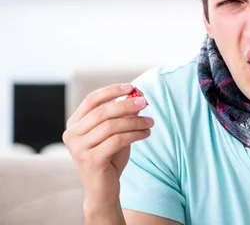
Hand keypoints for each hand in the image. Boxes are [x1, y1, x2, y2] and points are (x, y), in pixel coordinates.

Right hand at [62, 84, 153, 211]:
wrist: (103, 190)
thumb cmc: (109, 157)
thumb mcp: (116, 132)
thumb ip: (122, 115)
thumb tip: (137, 95)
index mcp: (74, 124)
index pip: (91, 100)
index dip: (111, 91)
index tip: (131, 87)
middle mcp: (72, 135)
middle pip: (102, 111)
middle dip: (127, 105)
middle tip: (146, 102)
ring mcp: (79, 148)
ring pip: (112, 126)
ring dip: (135, 121)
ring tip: (150, 122)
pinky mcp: (91, 160)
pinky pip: (117, 140)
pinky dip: (135, 134)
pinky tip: (146, 133)